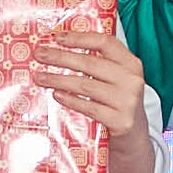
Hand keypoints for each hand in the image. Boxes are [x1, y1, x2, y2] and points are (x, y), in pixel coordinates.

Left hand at [34, 26, 150, 136]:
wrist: (133, 135)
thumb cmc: (117, 102)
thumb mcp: (115, 79)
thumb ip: (97, 64)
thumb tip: (59, 48)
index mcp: (131, 63)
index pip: (105, 42)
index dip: (79, 38)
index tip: (56, 37)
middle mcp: (132, 80)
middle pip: (90, 63)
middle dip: (60, 57)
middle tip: (39, 55)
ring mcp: (127, 101)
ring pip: (85, 85)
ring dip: (58, 80)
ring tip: (40, 77)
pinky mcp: (120, 121)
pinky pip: (89, 107)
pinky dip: (70, 99)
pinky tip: (56, 94)